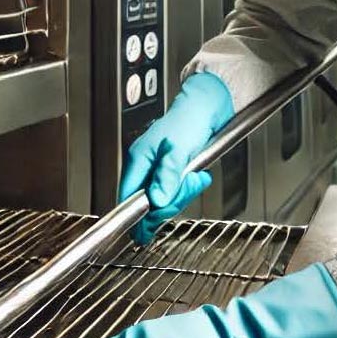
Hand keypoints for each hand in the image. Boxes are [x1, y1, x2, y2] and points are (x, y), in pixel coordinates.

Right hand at [119, 72, 234, 242]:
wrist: (208, 106)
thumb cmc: (190, 119)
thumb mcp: (180, 148)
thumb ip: (168, 175)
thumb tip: (157, 200)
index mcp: (138, 158)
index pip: (128, 196)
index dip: (139, 214)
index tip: (146, 231)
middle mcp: (144, 165)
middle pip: (147, 202)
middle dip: (171, 200)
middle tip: (189, 186)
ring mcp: (156, 169)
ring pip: (163, 199)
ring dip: (182, 194)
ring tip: (196, 178)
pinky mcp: (169, 172)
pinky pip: (173, 191)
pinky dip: (187, 189)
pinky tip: (197, 178)